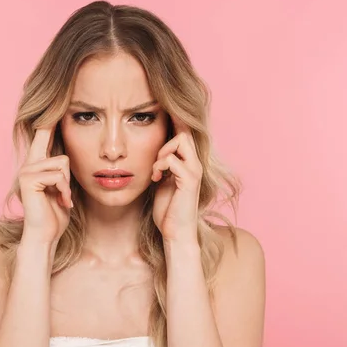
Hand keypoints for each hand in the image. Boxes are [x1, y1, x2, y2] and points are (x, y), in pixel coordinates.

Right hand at [19, 123, 71, 245]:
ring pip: (62, 162)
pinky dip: (64, 191)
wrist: (45, 236)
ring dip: (67, 185)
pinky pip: (57, 175)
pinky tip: (59, 203)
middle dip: (66, 175)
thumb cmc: (56, 215)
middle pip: (59, 149)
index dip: (49, 117)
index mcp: (37, 163)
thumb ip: (63, 171)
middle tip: (61, 195)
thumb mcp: (63, 188)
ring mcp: (26, 170)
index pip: (44, 133)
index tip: (57, 95)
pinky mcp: (28, 179)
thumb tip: (69, 156)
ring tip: (61, 200)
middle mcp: (29, 163)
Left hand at [151, 115, 202, 243]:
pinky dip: (160, 166)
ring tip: (156, 170)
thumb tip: (151, 150)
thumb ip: (161, 164)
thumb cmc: (167, 209)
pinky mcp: (190, 181)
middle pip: (185, 130)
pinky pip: (173, 160)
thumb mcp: (161, 180)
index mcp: (189, 162)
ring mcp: (195, 171)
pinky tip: (156, 178)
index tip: (158, 114)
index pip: (185, 132)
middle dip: (165, 140)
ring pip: (181, 140)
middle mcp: (196, 164)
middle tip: (155, 162)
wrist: (175, 233)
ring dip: (162, 152)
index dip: (174, 121)